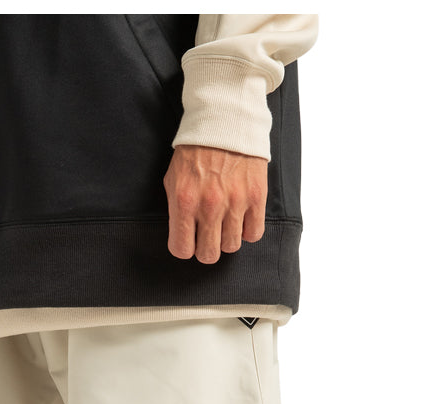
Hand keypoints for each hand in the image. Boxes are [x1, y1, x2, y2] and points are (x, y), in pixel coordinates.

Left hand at [163, 144, 267, 263]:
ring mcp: (235, 202)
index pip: (181, 249)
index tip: (189, 240)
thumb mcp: (173, 179)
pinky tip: (242, 217)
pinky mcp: (256, 197)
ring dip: (227, 238)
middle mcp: (209, 206)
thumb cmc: (195, 151)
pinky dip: (247, 230)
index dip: (185, 247)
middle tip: (208, 235)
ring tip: (225, 221)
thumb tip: (183, 236)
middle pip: (208, 255)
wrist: (224, 121)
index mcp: (184, 201)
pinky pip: (253, 234)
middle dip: (206, 248)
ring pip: (231, 246)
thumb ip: (176, 210)